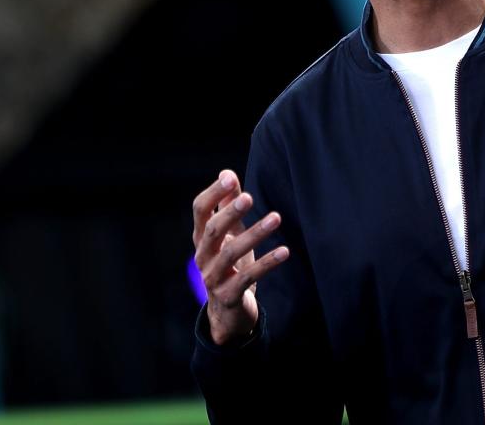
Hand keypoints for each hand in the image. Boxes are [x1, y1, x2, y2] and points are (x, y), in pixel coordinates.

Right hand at [192, 169, 288, 344]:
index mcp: (202, 237)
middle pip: (212, 231)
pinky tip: (285, 251)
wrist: (226, 311)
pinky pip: (248, 278)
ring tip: (276, 218)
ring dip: (254, 234)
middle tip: (250, 197)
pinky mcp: (228, 295)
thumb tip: (227, 174)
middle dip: (230, 213)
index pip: (200, 210)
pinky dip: (267, 263)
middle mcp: (203, 256)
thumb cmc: (229, 264)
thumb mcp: (229, 234)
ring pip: (230, 254)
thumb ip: (227, 205)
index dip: (213, 194)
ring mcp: (213, 277)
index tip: (230, 178)